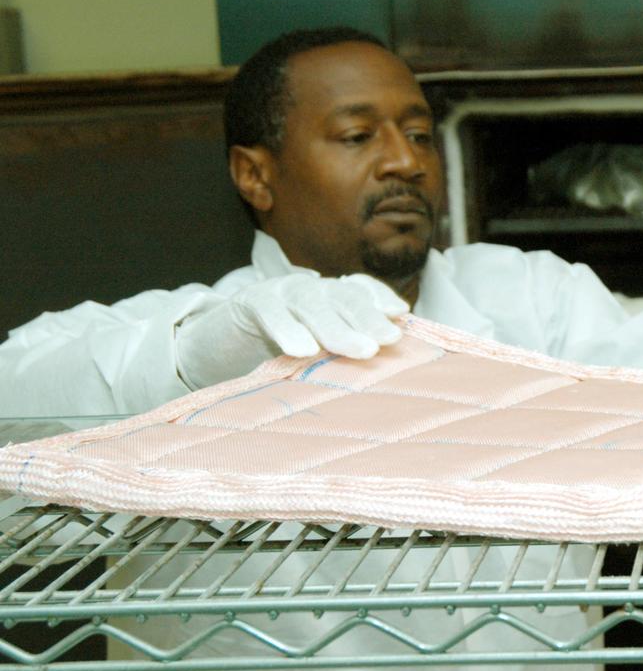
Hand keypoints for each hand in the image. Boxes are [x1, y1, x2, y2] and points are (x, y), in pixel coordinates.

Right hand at [176, 272, 408, 389]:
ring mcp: (281, 291)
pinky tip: (303, 350)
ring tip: (362, 350)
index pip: (360, 290)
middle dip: (369, 318)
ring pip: (313, 303)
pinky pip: (272, 312)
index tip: (402, 315)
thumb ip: (343, 358)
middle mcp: (311, 289)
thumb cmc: (275, 357)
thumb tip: (386, 381)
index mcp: (331, 298)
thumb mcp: (315, 355)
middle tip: (389, 341)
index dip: (380, 298)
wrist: (213, 348)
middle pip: (344, 297)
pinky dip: (289, 329)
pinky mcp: (250, 301)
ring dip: (338, 327)